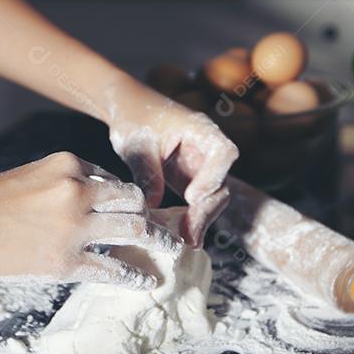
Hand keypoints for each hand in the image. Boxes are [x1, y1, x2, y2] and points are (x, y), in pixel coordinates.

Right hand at [0, 152, 180, 289]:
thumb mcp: (33, 174)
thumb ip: (66, 184)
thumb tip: (98, 204)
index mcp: (69, 165)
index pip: (114, 179)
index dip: (128, 198)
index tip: (141, 210)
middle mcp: (78, 191)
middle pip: (134, 202)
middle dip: (155, 216)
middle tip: (171, 228)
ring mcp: (74, 226)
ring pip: (133, 231)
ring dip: (158, 242)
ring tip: (172, 251)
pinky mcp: (64, 260)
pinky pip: (112, 269)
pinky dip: (134, 276)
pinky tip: (146, 280)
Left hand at [106, 83, 238, 246]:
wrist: (130, 110)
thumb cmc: (135, 117)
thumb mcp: (137, 144)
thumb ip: (147, 172)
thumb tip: (152, 205)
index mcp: (200, 130)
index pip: (223, 152)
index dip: (213, 176)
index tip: (192, 197)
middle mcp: (208, 149)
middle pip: (221, 183)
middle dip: (206, 210)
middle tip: (188, 235)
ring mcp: (202, 166)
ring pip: (213, 197)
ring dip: (201, 220)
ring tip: (187, 242)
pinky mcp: (192, 180)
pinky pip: (199, 203)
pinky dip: (193, 219)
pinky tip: (184, 238)